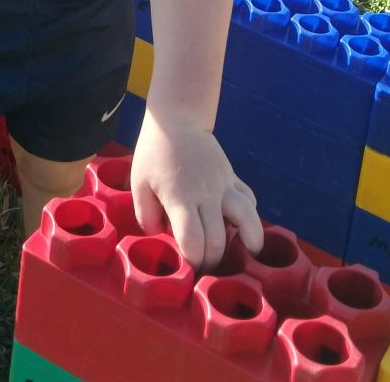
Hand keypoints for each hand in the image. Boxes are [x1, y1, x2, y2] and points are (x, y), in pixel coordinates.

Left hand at [130, 103, 262, 271]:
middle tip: (203, 268)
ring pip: (248, 219)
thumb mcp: (138, 184)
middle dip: (212, 262)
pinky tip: (241, 227)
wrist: (176, 120)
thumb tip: (162, 238)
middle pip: (218, 240)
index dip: (192, 261)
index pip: (193, 240)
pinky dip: (250, 218)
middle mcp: (206, 193)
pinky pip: (250, 201)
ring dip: (248, 242)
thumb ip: (146, 216)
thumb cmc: (153, 153)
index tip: (187, 269)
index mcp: (180, 197)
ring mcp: (224, 184)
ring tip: (243, 254)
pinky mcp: (233, 177)